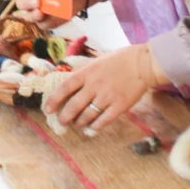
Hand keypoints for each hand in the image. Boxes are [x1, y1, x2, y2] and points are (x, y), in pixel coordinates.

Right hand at [13, 0, 78, 29]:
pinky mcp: (44, 22)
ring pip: (28, 17)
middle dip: (28, 3)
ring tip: (40, 12)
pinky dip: (47, 21)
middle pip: (20, 4)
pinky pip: (43, 24)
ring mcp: (35, 13)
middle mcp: (28, 1)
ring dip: (33, 15)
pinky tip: (52, 18)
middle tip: (37, 1)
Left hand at [43, 43, 164, 131]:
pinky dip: (95, 126)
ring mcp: (107, 97)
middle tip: (62, 122)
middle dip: (65, 116)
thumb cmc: (119, 60)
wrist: (142, 63)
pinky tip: (91, 128)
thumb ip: (84, 72)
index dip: (54, 99)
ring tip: (77, 124)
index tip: (47, 109)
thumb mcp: (97, 61)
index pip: (65, 87)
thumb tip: (69, 82)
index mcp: (87, 72)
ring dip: (79, 122)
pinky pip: (103, 120)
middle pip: (74, 106)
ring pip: (87, 115)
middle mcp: (94, 85)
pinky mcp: (119, 106)